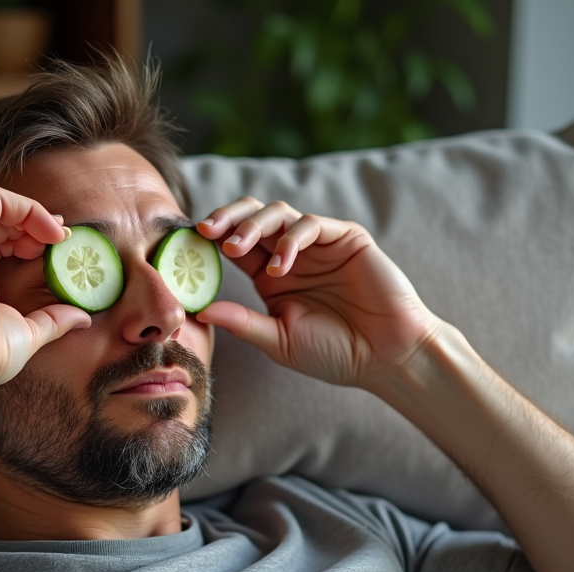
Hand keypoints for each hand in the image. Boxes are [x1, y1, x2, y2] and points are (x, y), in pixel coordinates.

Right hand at [0, 185, 90, 387]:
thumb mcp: (22, 333)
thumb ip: (49, 319)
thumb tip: (82, 318)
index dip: (23, 242)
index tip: (53, 249)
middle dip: (31, 227)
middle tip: (62, 239)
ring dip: (31, 218)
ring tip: (59, 238)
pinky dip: (27, 208)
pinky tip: (50, 230)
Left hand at [194, 197, 442, 388]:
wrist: (385, 356)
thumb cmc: (334, 354)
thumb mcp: (279, 340)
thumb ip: (242, 323)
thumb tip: (199, 312)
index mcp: (271, 276)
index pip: (234, 246)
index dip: (211, 240)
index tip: (188, 244)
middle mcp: (291, 255)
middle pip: (251, 218)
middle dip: (226, 219)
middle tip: (205, 231)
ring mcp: (318, 244)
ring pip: (277, 213)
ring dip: (252, 227)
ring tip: (237, 249)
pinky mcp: (345, 238)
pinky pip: (311, 224)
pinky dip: (291, 239)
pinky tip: (282, 265)